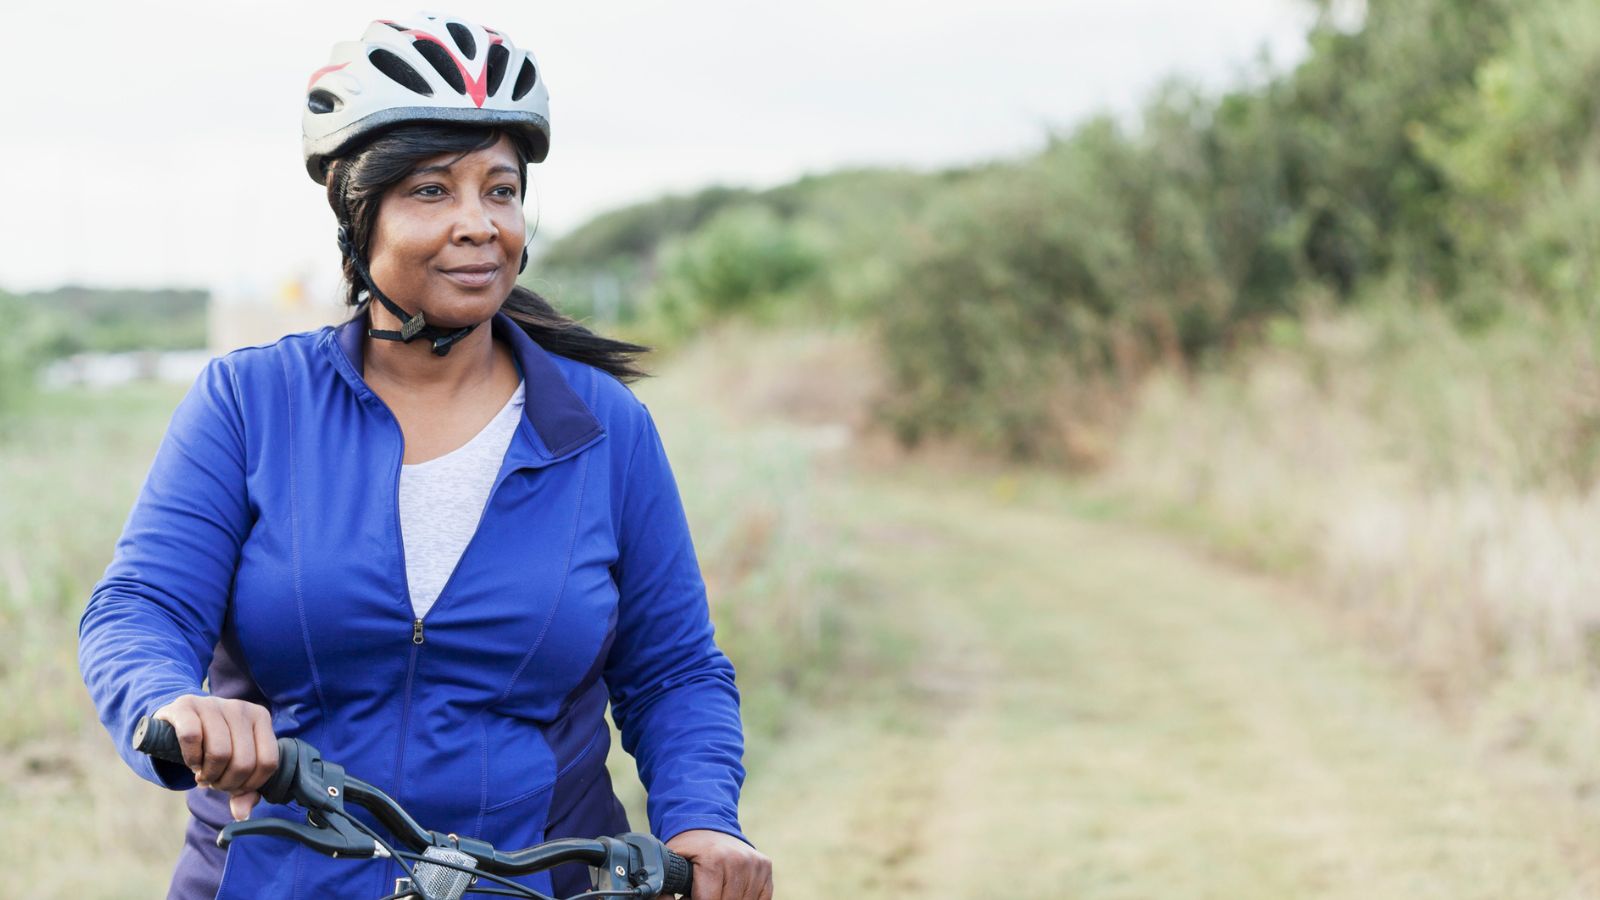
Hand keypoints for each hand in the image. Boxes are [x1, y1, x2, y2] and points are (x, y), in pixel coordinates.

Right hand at [153, 695, 278, 821]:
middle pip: (244, 762)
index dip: (250, 785)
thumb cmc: (212, 743)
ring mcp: (214, 704)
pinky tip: (191, 762)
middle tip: (214, 782)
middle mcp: (241, 708)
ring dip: (208, 775)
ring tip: (203, 774)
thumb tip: (242, 815)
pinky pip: (192, 738)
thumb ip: (244, 789)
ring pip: (220, 753)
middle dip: (226, 783)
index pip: (268, 763)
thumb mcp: (233, 763)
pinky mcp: (186, 706)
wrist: (178, 718)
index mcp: (261, 718)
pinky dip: (191, 759)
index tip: (234, 788)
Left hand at [665, 829, 771, 899]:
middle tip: (703, 891)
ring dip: (728, 899)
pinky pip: (761, 899)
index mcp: (714, 860)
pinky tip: (731, 891)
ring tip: (714, 890)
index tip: (690, 896)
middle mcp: (739, 861)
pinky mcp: (765, 867)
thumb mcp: (672, 861)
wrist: (710, 823)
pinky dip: (746, 899)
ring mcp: (755, 864)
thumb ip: (664, 884)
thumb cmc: (689, 847)